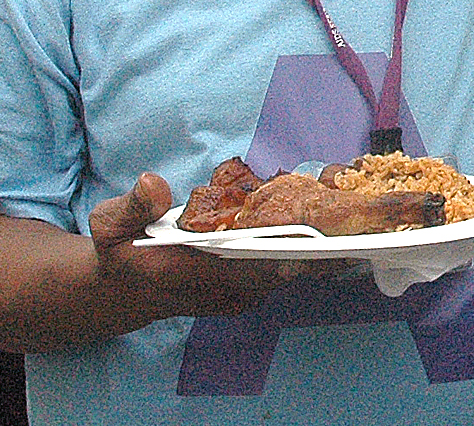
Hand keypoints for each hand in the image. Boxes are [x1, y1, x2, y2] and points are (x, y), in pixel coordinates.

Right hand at [0, 173, 333, 352]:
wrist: (127, 288)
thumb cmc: (120, 252)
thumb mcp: (109, 227)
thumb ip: (131, 208)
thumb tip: (154, 185)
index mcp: (199, 277)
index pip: (254, 269)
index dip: (291, 252)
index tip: (326, 236)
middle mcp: (232, 289)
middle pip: (290, 268)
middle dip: (325, 243)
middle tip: (361, 214)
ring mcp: (249, 288)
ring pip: (299, 266)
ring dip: (329, 242)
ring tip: (364, 208)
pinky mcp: (258, 282)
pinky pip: (297, 262)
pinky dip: (319, 241)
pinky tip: (346, 212)